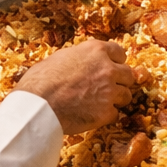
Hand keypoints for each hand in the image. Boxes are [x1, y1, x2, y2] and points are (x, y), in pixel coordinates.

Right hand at [14, 40, 134, 133]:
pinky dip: (106, 116)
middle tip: (107, 87)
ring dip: (116, 99)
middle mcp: (107, 68)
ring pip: (126, 95)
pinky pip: (115, 114)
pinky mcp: (107, 112)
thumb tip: (83, 61)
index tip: (111, 67)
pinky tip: (94, 115)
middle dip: (119, 81)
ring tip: (100, 103)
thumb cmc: (40, 80)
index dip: (115, 61)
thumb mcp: (60, 57)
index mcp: (96, 51)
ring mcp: (110, 91)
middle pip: (128, 74)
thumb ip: (80, 58)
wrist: (38, 105)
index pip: (119, 52)